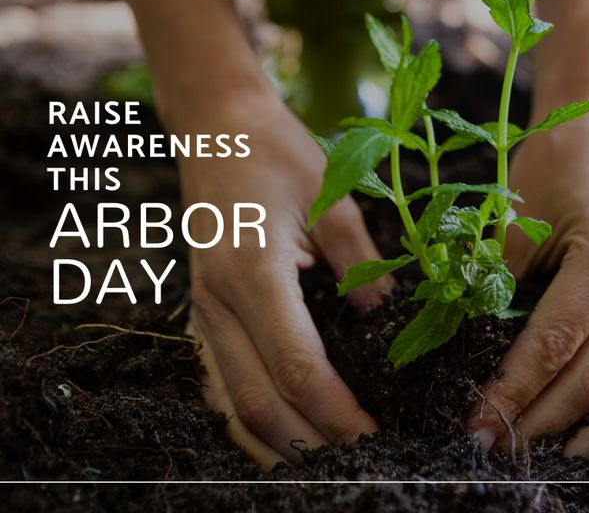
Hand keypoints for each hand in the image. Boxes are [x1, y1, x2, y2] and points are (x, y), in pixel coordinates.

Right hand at [179, 84, 383, 469]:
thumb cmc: (276, 152)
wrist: (217, 127)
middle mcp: (219, 302)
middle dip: (312, 444)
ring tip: (326, 458)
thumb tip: (385, 328)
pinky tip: (285, 422)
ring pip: (233, 402)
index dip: (339, 414)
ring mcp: (203, 308)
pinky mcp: (203, 307)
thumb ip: (362, 270)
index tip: (379, 438)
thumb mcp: (334, 202)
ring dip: (279, 440)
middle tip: (362, 461)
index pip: (298, 368)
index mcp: (254, 272)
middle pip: (259, 403)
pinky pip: (223, 379)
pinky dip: (255, 412)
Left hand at [467, 105, 588, 457]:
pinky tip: (587, 425)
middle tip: (496, 445)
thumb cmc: (560, 156)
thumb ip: (494, 276)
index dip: (512, 390)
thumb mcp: (519, 210)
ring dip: (582, 422)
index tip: (476, 422)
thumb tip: (464, 339)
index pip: (554, 342)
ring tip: (539, 451)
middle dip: (541, 417)